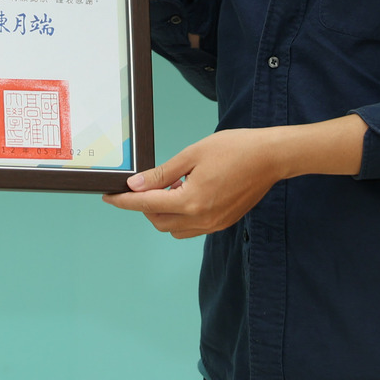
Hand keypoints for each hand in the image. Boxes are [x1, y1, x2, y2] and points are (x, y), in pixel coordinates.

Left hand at [101, 128, 287, 237]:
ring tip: (171, 187)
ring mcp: (214, 224)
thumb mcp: (192, 155)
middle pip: (158, 221)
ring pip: (175, 229)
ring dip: (164, 213)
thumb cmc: (236, 149)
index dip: (124, 202)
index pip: (146, 205)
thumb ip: (162, 174)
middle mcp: (202, 219)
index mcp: (191, 201)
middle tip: (145, 184)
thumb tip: (136, 185)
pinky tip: (187, 193)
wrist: (271, 157)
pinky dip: (181, 215)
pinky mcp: (223, 223)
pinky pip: (192, 228)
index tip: (109, 197)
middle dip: (144, 205)